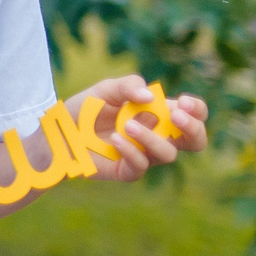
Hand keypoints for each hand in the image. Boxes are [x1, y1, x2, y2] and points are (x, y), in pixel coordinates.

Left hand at [69, 75, 209, 180]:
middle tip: (175, 116)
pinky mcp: (128, 170)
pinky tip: (115, 138)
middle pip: (195, 140)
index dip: (196, 109)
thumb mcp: (106, 89)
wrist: (58, 131)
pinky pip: (141, 165)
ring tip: (128, 125)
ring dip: (152, 137)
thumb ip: (128, 86)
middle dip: (193, 128)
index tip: (182, 102)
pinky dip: (130, 150)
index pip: (192, 114)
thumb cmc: (86, 109)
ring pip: (168, 154)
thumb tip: (151, 96)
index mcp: (159, 114)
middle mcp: (157, 135)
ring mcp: (145, 154)